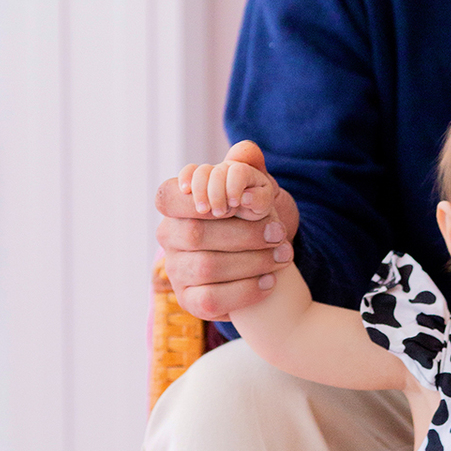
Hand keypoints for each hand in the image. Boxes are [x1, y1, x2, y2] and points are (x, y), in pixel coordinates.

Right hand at [155, 140, 300, 321]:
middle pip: (195, 235)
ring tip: (282, 257)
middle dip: (243, 234)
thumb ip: (248, 166)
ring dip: (251, 262)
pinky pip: (211, 300)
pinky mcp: (189, 300)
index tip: (239, 203)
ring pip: (206, 268)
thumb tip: (246, 150)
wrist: (267, 256)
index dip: (201, 199)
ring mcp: (175, 271)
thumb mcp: (255, 186)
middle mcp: (167, 237)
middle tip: (280, 234)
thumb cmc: (255, 215)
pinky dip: (244, 290)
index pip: (168, 197)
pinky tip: (269, 282)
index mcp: (175, 204)